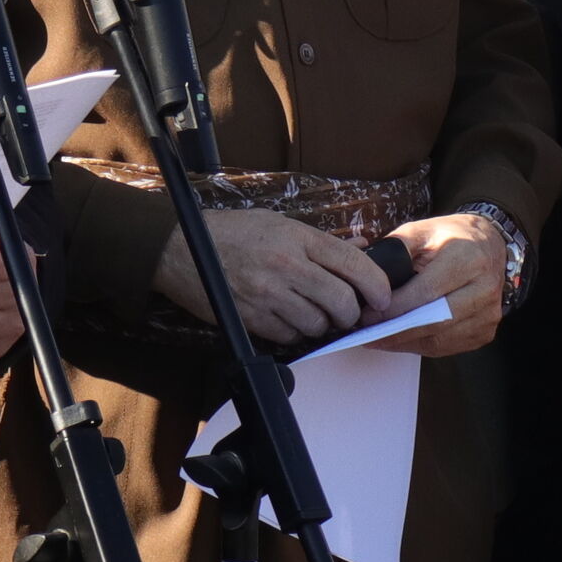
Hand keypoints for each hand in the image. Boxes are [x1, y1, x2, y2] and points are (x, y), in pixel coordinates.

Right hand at [151, 207, 388, 347]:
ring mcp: (268, 294)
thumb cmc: (233, 233)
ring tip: (309, 310)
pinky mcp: (252, 318)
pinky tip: (286, 317)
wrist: (181, 249)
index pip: (354, 265)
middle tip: (346, 311)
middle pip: (342, 302)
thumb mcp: (280, 225)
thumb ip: (323, 241)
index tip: (381, 298)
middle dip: (351, 313)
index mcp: (298, 238)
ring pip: (318, 324)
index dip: (377, 286)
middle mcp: (286, 265)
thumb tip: (361, 248)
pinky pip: (291, 336)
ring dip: (321, 323)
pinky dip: (295, 332)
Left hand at [373, 211, 512, 357]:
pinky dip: (420, 346)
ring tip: (377, 339)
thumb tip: (369, 280)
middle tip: (366, 334)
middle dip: (396, 331)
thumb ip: (396, 250)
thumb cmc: (450, 237)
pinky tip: (399, 341)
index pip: (427, 292)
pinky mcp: (486, 331)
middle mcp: (484, 288)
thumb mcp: (420, 230)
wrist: (489, 244)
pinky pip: (448, 347)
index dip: (395, 308)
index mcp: (468, 258)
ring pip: (440, 340)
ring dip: (405, 343)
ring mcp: (489, 313)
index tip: (368, 316)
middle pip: (435, 321)